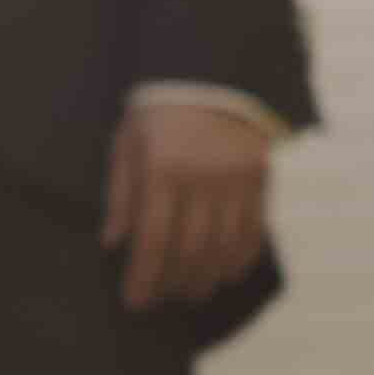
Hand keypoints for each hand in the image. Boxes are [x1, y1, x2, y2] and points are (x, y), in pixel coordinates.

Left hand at [103, 96, 271, 314]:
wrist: (211, 72)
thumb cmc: (157, 112)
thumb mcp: (127, 143)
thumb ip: (120, 194)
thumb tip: (113, 242)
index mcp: (162, 168)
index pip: (152, 238)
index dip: (143, 277)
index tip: (135, 302)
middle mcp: (202, 178)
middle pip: (189, 250)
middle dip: (174, 282)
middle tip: (163, 299)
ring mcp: (235, 180)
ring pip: (223, 247)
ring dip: (206, 277)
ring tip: (192, 292)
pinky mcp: (260, 178)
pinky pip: (253, 230)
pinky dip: (240, 258)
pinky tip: (226, 274)